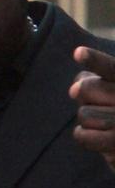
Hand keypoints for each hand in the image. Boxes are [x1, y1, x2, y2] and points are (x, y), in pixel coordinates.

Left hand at [70, 46, 114, 169]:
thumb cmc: (114, 111)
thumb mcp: (109, 91)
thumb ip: (95, 81)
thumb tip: (76, 87)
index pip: (112, 69)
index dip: (95, 61)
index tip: (77, 52)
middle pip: (86, 88)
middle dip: (85, 95)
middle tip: (100, 101)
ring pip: (83, 113)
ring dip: (87, 118)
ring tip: (105, 122)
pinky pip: (82, 135)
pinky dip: (84, 135)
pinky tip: (98, 135)